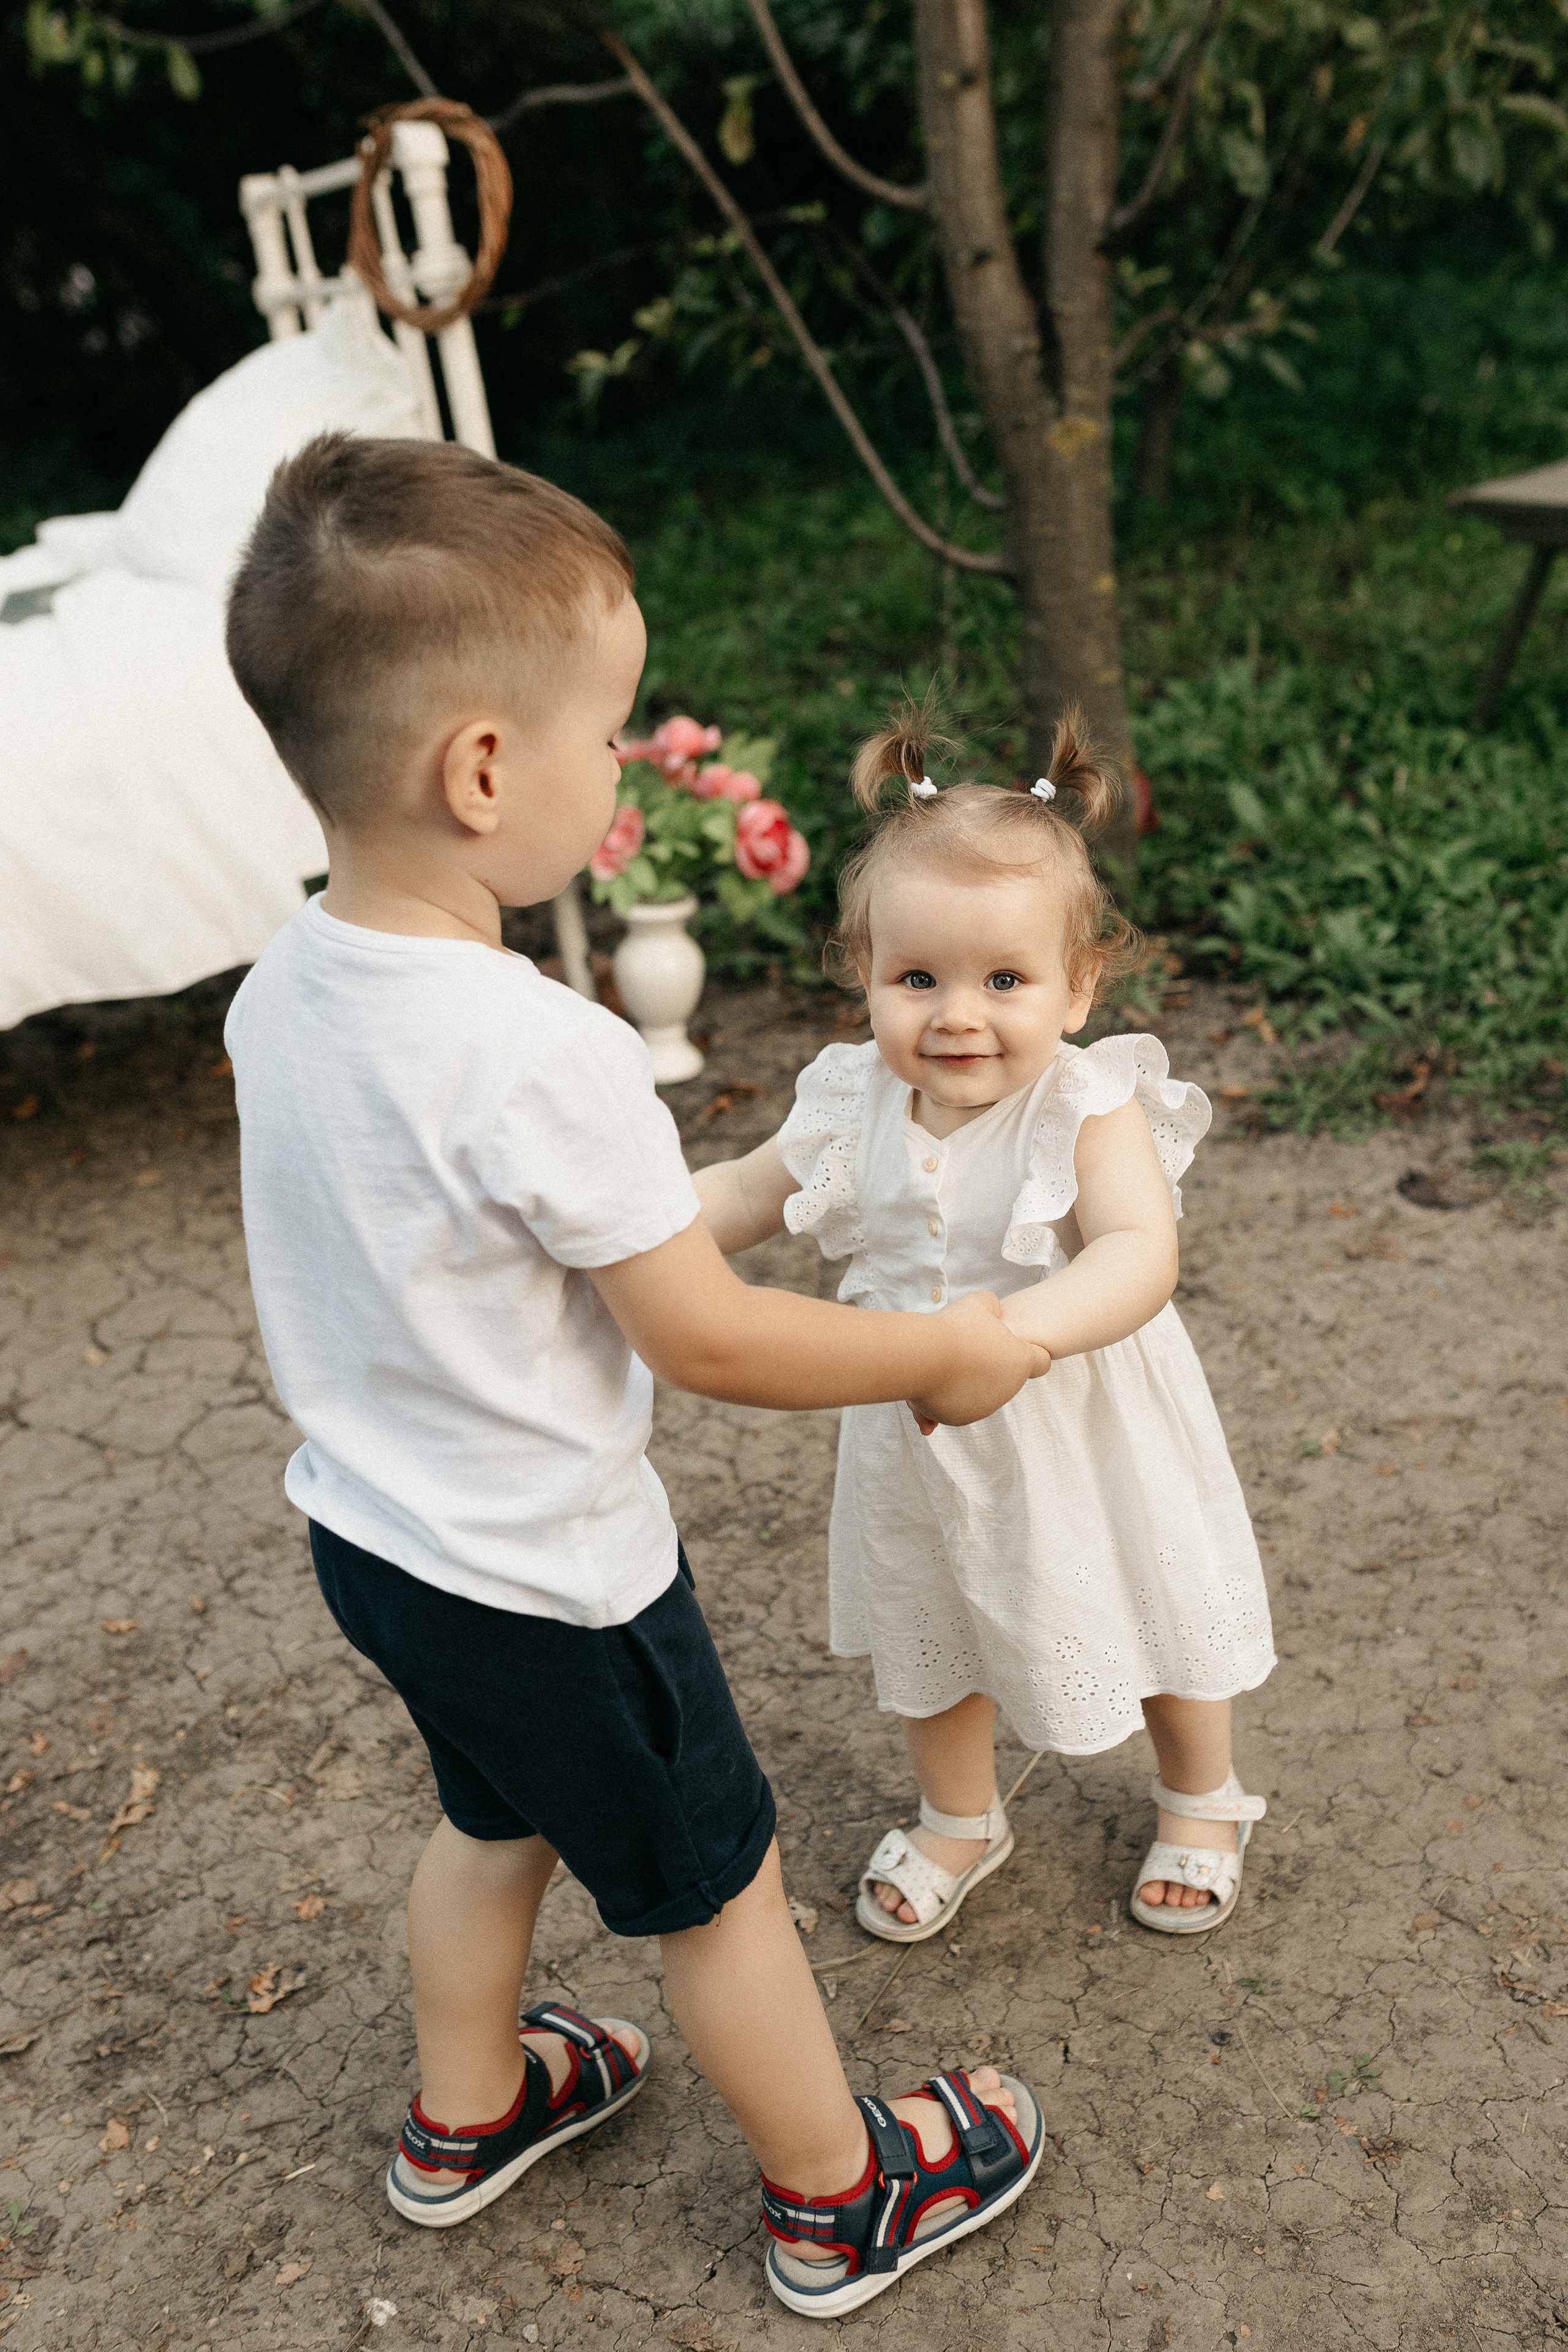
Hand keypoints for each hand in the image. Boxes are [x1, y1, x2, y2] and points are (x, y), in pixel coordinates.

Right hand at [906, 1290, 1050, 1434]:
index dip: (1030, 1352)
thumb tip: (991, 1312)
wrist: (924, 1358)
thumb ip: (992, 1306)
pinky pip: (957, 1404)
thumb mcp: (980, 1302)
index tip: (1012, 1346)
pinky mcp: (961, 1418)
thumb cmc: (955, 1328)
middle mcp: (1007, 1389)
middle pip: (1006, 1376)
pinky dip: (949, 1394)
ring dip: (969, 1379)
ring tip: (947, 1360)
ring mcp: (984, 1407)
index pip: (1042, 1362)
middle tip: (968, 1348)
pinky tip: (936, 1377)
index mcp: (1020, 1361)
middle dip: (990, 1365)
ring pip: (980, 1392)